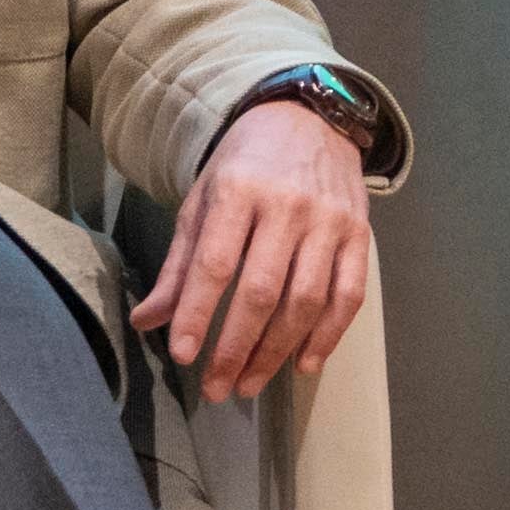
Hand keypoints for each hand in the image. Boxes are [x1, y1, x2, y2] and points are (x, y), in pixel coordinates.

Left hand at [138, 97, 375, 402]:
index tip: (183, 355)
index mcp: (239, 193)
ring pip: (306, 300)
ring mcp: (330, 222)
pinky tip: (305, 363)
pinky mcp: (360, 235)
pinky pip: (349, 294)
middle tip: (217, 388)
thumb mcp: (202, 202)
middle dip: (237, 347)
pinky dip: (329, 334)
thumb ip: (180, 264)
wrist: (309, 121)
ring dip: (277, 350)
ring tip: (250, 384)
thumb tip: (148, 322)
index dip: (198, 314)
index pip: (216, 265)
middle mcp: (289, 208)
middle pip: (262, 291)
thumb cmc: (245, 166)